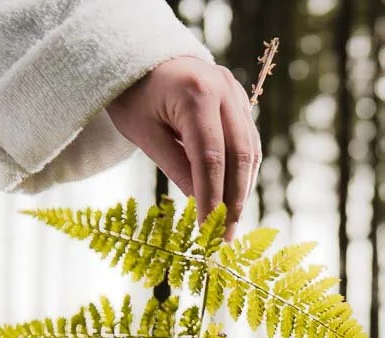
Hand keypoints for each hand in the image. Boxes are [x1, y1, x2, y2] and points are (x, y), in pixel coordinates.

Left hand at [107, 56, 260, 239]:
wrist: (141, 55)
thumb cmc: (134, 95)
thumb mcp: (144, 133)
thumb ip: (174, 166)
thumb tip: (200, 204)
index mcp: (195, 94)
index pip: (210, 158)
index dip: (211, 198)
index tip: (207, 230)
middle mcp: (223, 90)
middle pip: (239, 156)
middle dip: (233, 200)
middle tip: (226, 235)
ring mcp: (236, 92)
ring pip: (250, 150)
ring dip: (242, 189)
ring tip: (230, 221)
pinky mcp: (240, 99)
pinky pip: (248, 140)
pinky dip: (243, 170)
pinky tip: (233, 195)